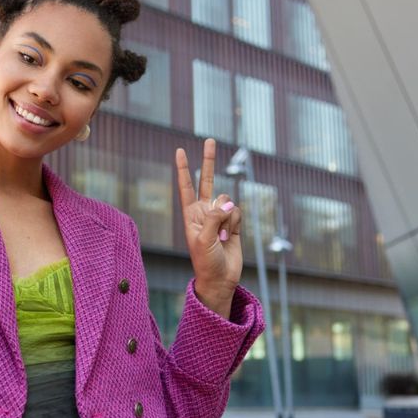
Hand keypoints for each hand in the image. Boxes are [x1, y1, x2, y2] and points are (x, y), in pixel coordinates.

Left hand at [175, 138, 242, 318]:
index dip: (183, 169)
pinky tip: (230, 236)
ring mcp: (219, 215)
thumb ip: (213, 216)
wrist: (220, 278)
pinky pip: (237, 211)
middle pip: (206, 180)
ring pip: (227, 200)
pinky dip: (235, 222)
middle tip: (209, 139)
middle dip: (208, 160)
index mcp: (190, 214)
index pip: (185, 186)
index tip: (179, 151)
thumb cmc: (205, 260)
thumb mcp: (203, 238)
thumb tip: (227, 202)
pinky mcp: (234, 222)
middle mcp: (204, 211)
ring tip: (221, 236)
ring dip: (226, 217)